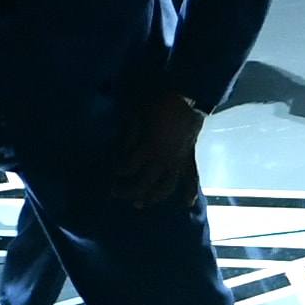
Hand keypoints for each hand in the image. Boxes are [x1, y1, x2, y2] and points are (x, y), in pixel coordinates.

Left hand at [110, 91, 204, 206]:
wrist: (188, 100)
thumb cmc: (160, 106)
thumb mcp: (137, 117)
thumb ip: (128, 137)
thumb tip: (121, 152)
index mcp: (148, 149)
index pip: (127, 168)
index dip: (116, 170)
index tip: (111, 168)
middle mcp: (162, 161)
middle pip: (143, 184)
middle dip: (128, 190)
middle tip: (117, 192)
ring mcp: (177, 162)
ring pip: (165, 187)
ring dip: (152, 198)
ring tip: (140, 203)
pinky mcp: (188, 160)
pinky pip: (192, 178)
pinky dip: (190, 192)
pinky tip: (187, 204)